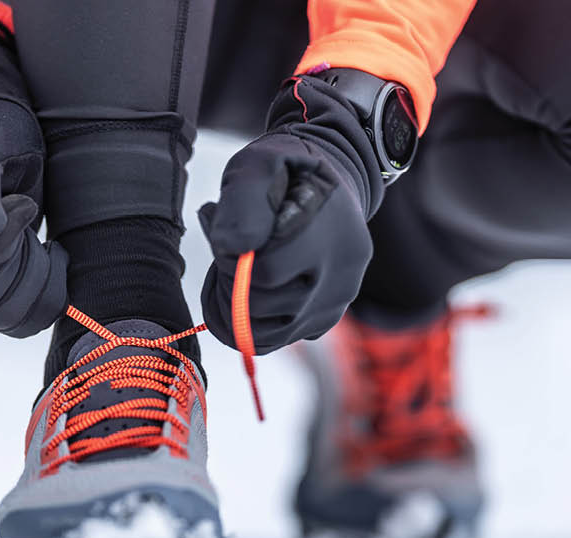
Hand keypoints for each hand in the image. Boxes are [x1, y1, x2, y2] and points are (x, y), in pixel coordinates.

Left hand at [200, 75, 385, 353]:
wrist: (329, 186)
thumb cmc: (286, 173)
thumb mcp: (259, 165)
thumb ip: (244, 202)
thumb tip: (234, 249)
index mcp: (328, 232)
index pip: (264, 273)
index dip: (233, 259)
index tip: (231, 236)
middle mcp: (340, 274)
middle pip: (262, 308)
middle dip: (231, 284)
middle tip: (230, 252)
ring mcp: (335, 301)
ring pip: (264, 335)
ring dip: (235, 307)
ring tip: (236, 271)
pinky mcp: (325, 319)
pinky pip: (275, 340)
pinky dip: (250, 322)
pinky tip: (251, 288)